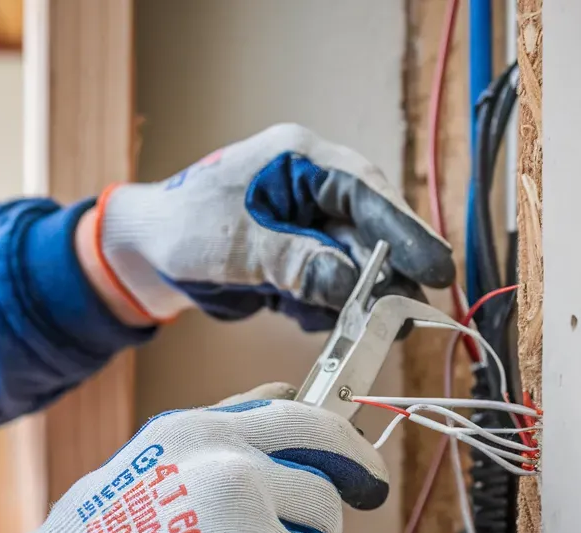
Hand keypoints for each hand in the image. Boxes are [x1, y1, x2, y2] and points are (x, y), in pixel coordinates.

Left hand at [85, 123, 455, 330]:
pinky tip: (294, 312)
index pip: (368, 193)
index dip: (407, 232)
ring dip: (349, 299)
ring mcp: (308, 225)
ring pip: (354, 266)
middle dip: (382, 277)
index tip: (436, 269)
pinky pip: (330, 286)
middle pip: (370, 233)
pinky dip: (322, 307)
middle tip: (400, 317)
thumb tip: (353, 285)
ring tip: (337, 321)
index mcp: (301, 162)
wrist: (144, 253)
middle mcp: (312, 189)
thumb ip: (298, 263)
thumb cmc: (183, 229)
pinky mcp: (300, 257)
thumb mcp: (240, 247)